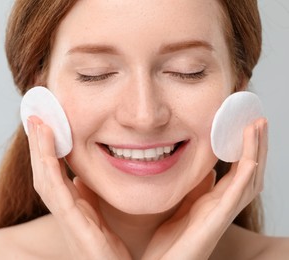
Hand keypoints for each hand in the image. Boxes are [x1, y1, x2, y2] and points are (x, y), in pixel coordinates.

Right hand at [27, 116, 131, 259]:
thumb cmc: (111, 252)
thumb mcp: (101, 219)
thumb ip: (89, 198)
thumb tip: (81, 177)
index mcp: (74, 210)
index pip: (54, 175)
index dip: (47, 151)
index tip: (45, 125)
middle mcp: (67, 214)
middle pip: (45, 173)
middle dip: (39, 145)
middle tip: (35, 116)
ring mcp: (69, 221)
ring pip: (46, 180)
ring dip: (40, 150)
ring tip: (37, 124)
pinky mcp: (76, 229)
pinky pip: (57, 193)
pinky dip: (49, 167)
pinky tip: (47, 147)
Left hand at [142, 118, 267, 259]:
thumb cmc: (170, 240)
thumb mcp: (182, 205)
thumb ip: (196, 189)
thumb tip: (206, 170)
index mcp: (213, 199)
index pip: (235, 168)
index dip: (242, 147)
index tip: (242, 123)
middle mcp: (222, 203)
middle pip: (247, 169)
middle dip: (255, 144)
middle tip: (257, 118)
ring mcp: (222, 212)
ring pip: (248, 177)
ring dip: (255, 151)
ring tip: (258, 125)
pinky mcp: (218, 220)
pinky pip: (237, 195)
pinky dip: (246, 175)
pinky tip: (251, 159)